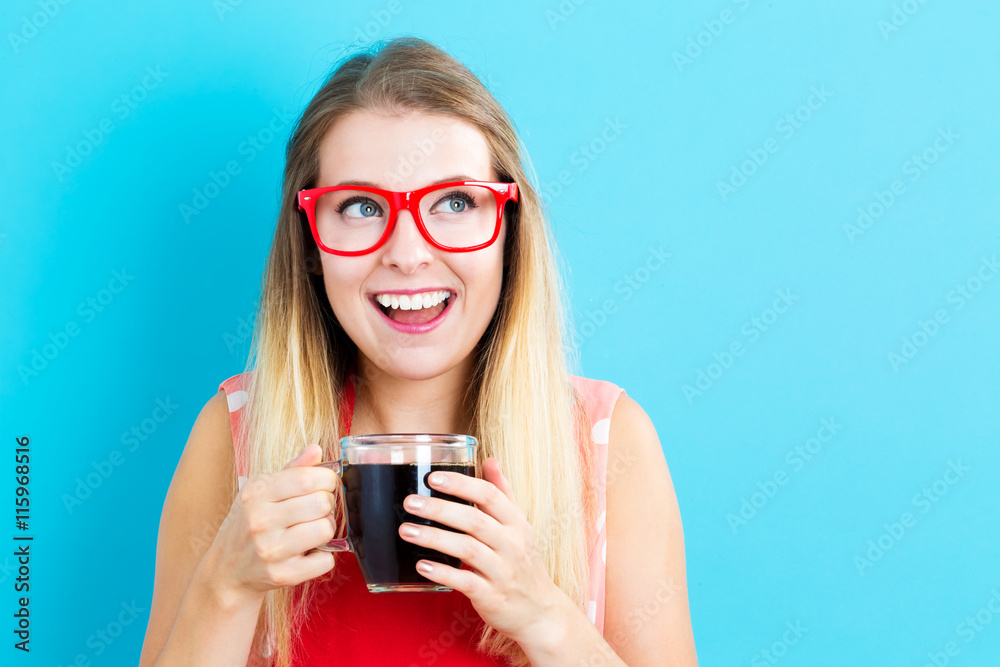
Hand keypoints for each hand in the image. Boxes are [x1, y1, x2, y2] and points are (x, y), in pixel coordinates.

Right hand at [208, 443, 338, 599]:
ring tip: (313, 529)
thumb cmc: (248, 525)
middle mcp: (261, 521)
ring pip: (326, 529)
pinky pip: (326, 560)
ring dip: (326, 529)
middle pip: (321, 503)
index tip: (325, 484)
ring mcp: (272, 550)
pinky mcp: (283, 575)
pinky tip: (308, 552)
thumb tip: (316, 449)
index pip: (307, 478)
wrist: (227, 572)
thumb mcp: (261, 491)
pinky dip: (324, 556)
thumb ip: (292, 469)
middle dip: (327, 504)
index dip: (327, 479)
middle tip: (318, 509)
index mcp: (257, 494)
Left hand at [398, 457, 568, 646]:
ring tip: (406, 530)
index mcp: (516, 524)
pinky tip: (422, 565)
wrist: (540, 611)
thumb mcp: (520, 526)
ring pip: (467, 549)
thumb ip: (503, 494)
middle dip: (439, 509)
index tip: (432, 478)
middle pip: (474, 521)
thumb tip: (490, 460)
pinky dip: (443, 573)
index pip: (490, 496)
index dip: (461, 484)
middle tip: (410, 502)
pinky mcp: (492, 596)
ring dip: (434, 538)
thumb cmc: (523, 563)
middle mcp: (512, 545)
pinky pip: (466, 582)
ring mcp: (502, 571)